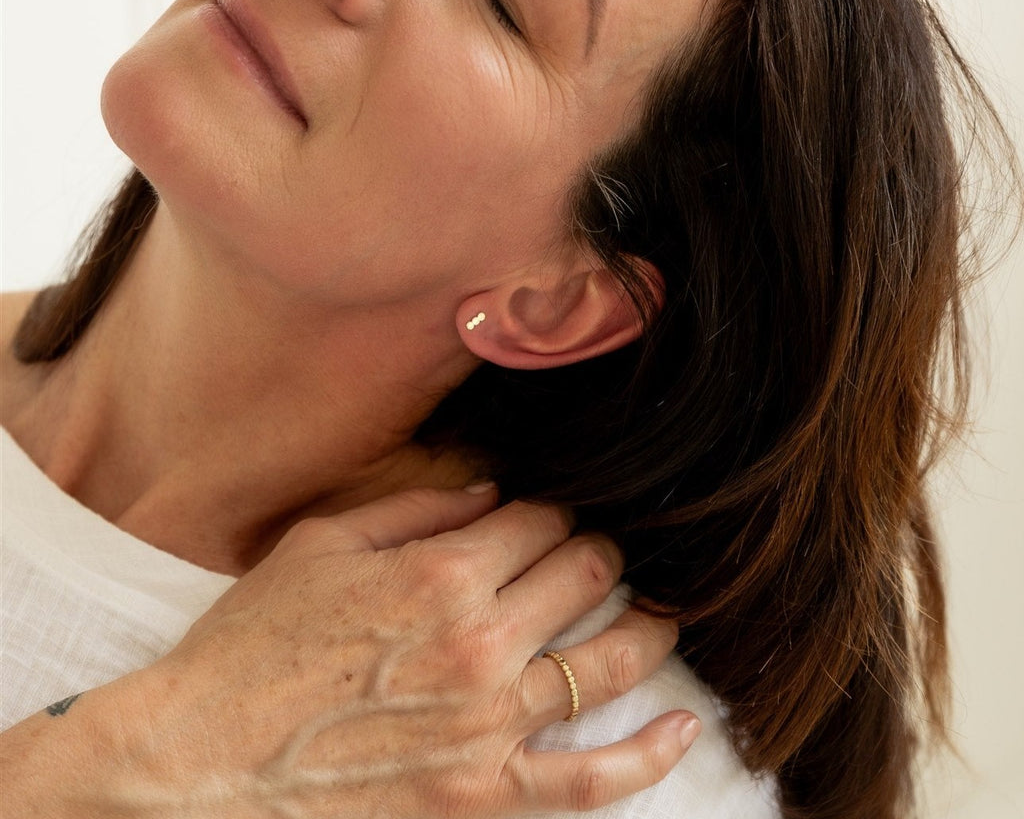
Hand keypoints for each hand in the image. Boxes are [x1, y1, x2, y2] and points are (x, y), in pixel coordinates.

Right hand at [2, 487, 698, 816]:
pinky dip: (649, 754)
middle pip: (584, 575)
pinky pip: (592, 782)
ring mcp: (490, 724)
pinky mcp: (485, 795)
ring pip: (608, 660)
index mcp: (442, 571)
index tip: (549, 515)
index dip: (553, 510)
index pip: (540, 521)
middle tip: (598, 552)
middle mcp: (481, 642)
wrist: (199, 761)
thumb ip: (416, 508)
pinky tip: (686, 727)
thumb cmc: (253, 644)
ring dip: (647, 626)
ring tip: (662, 611)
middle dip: (599, 552)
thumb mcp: (321, 544)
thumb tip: (490, 492)